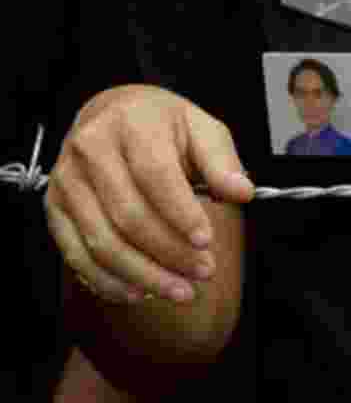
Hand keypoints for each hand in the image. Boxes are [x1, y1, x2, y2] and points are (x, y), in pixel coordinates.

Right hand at [45, 85, 254, 304]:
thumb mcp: (201, 127)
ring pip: (102, 241)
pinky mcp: (54, 207)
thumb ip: (222, 161)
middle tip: (203, 272)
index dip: (181, 213)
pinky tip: (140, 292)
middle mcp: (90, 150)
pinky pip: (76, 254)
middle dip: (169, 251)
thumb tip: (242, 192)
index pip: (155, 175)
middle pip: (128, 215)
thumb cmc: (161, 124)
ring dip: (143, 274)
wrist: (110, 113)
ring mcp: (67, 181)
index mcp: (131, 124)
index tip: (206, 240)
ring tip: (180, 290)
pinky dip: (108, 280)